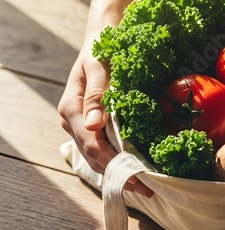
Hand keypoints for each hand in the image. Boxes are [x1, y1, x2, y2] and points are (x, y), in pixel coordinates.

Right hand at [58, 47, 152, 196]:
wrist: (99, 40)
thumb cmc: (101, 50)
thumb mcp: (99, 66)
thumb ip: (97, 94)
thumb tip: (94, 125)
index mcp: (72, 110)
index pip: (93, 146)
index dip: (116, 165)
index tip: (138, 178)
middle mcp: (73, 123)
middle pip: (95, 158)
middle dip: (121, 175)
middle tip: (148, 189)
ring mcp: (81, 126)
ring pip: (98, 158)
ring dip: (120, 173)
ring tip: (144, 186)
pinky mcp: (91, 126)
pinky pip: (102, 149)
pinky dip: (117, 162)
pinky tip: (135, 170)